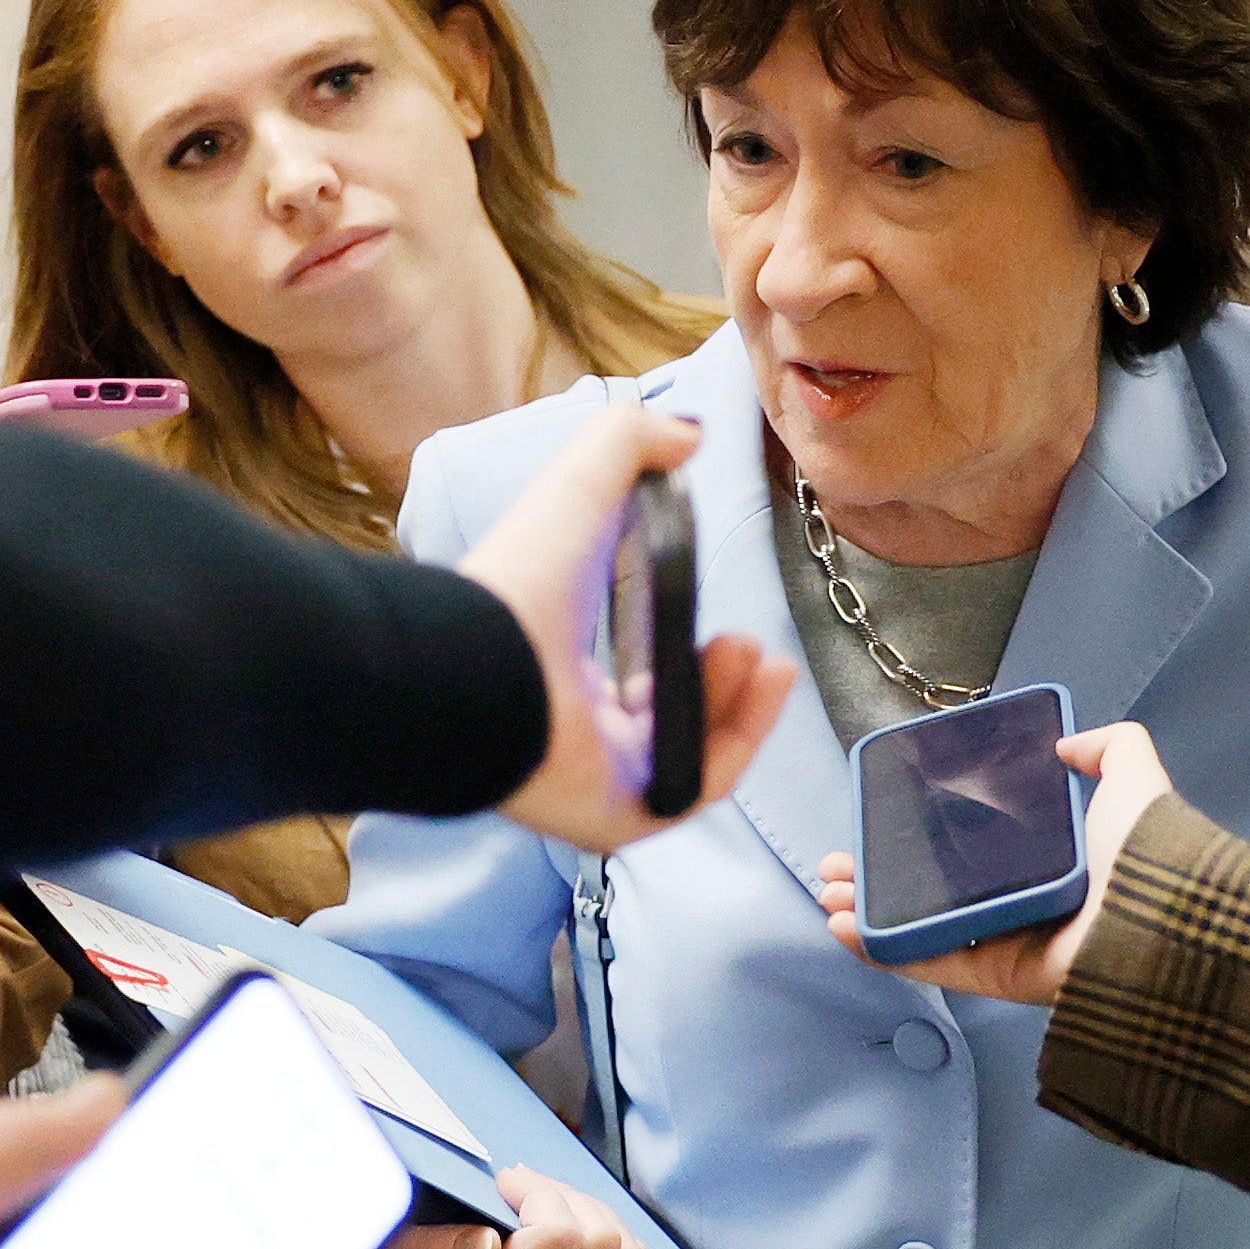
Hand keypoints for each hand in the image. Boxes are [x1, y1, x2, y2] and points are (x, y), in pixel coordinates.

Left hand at [455, 408, 797, 850]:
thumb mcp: (582, 483)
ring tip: (760, 657)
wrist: (486, 657)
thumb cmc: (522, 577)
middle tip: (750, 647)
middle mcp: (574, 734)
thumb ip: (631, 442)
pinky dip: (738, 741)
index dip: (690, 656)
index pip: (636, 681)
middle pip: (670, 725)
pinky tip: (763, 685)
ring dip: (737, 706)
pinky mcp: (615, 815)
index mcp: (558, 675)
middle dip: (722, 685)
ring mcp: (595, 780)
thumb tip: (685, 433)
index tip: (728, 624)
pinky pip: (693, 789)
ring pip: (688, 758)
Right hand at [818, 718, 1174, 1005]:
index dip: (922, 838)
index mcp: (1051, 861)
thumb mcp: (1135, 780)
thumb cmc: (1148, 853)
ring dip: (871, 914)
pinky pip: (933, 963)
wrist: (1163, 919)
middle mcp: (1026, 903)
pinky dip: (885, 951)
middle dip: (880, 879)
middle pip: (936, 891)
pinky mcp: (999, 976)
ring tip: (830, 895)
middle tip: (840, 866)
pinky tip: (846, 929)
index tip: (880, 822)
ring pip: (924, 928)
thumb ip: (1111, 748)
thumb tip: (1067, 742)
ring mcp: (1009, 943)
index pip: (972, 850)